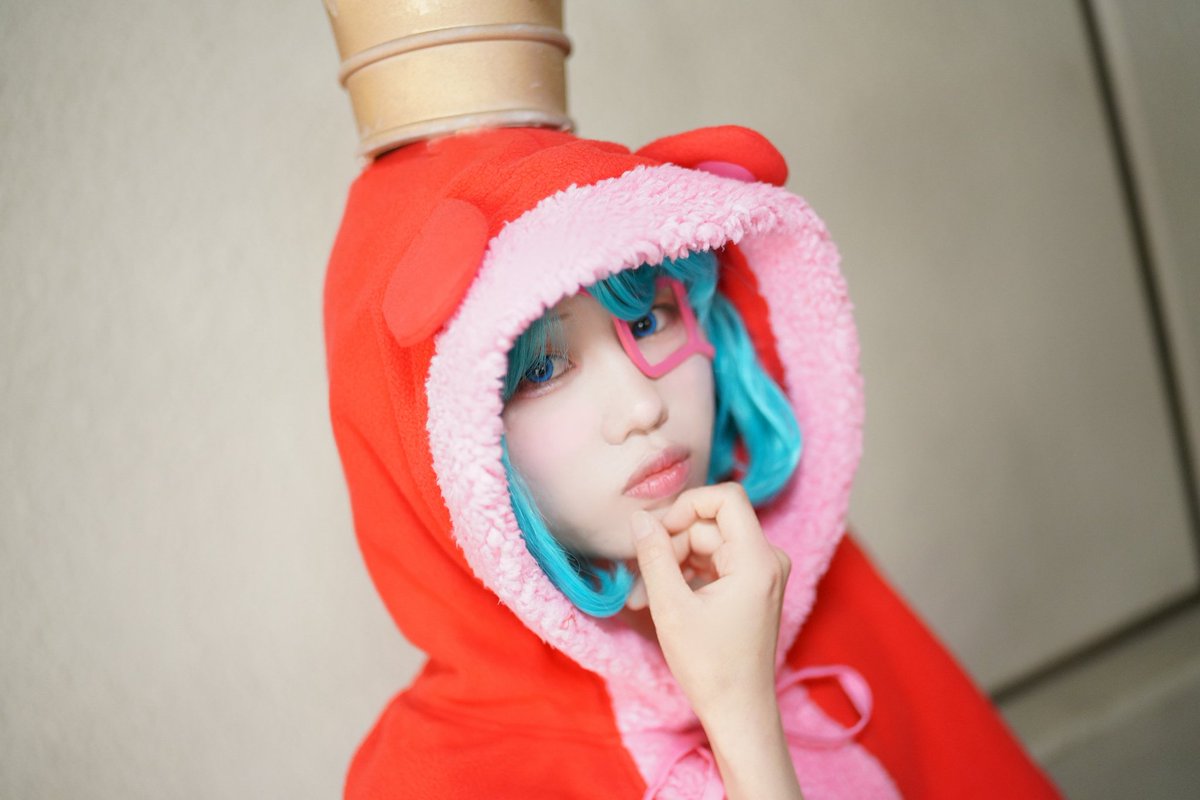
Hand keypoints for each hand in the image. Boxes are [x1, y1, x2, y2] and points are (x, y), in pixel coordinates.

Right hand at [630, 482, 791, 718]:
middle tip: (640, 578)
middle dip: (671, 545)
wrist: (739, 711)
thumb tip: (639, 519)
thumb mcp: (672, 607)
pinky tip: (660, 599)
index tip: (657, 532)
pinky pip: (714, 563)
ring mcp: (762, 574)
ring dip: (672, 563)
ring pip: (707, 544)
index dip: (687, 505)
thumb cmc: (710, 666)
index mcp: (758, 559)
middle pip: (710, 525)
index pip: (725, 498)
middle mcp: (768, 560)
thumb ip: (654, 555)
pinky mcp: (751, 587)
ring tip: (643, 596)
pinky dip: (686, 576)